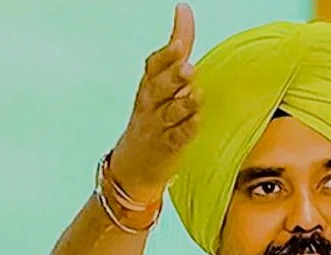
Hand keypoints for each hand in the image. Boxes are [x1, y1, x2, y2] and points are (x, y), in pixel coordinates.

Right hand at [109, 3, 200, 202]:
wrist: (135, 163)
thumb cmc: (155, 114)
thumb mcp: (162, 78)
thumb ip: (178, 46)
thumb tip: (184, 9)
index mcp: (150, 83)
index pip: (154, 65)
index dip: (166, 55)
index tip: (178, 45)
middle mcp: (151, 102)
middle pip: (161, 87)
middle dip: (173, 77)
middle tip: (188, 69)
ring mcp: (158, 125)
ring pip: (170, 112)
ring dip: (183, 104)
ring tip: (194, 96)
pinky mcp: (168, 147)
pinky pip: (177, 137)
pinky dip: (187, 130)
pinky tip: (196, 122)